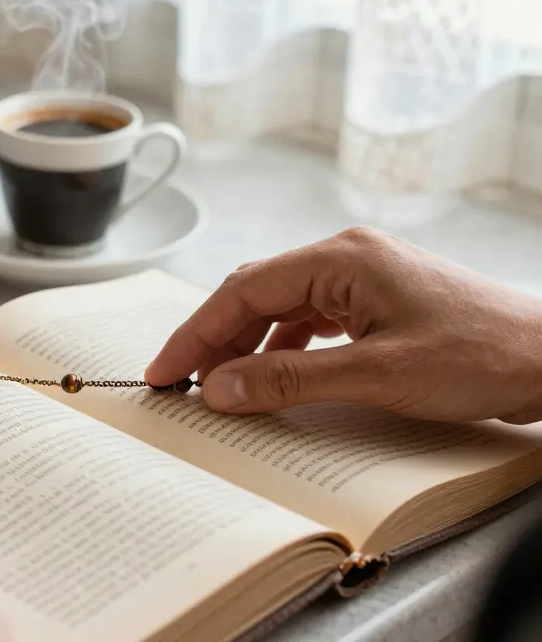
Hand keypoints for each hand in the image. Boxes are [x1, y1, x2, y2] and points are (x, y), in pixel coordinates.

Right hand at [145, 227, 541, 422]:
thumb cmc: (481, 355)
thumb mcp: (377, 374)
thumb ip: (289, 379)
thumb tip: (217, 387)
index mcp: (342, 257)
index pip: (243, 290)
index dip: (195, 332)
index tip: (164, 371)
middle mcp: (346, 258)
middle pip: (255, 295)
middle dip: (213, 339)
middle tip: (179, 383)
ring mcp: (363, 278)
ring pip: (280, 309)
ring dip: (246, 347)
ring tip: (218, 387)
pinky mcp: (377, 302)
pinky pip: (310, 321)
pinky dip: (281, 350)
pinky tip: (271, 377)